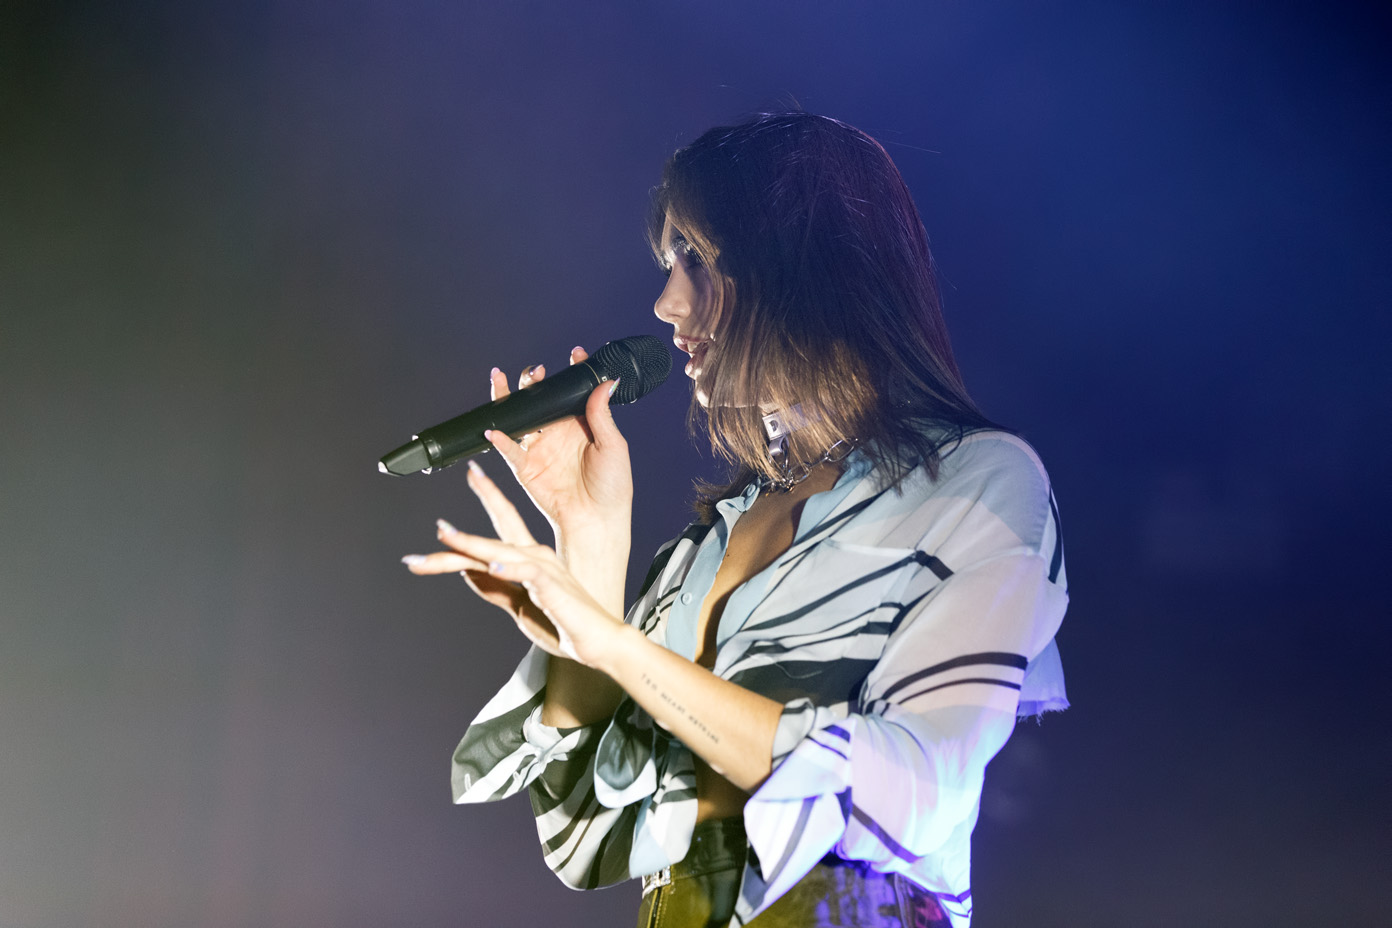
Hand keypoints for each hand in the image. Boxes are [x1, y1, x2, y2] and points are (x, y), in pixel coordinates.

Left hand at [402, 460, 627, 666]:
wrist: (599, 644)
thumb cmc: (564, 626)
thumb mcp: (519, 606)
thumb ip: (494, 587)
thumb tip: (467, 571)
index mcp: (529, 559)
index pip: (500, 529)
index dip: (475, 518)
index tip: (443, 519)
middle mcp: (536, 557)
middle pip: (496, 535)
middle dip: (468, 524)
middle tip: (438, 521)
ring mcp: (545, 571)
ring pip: (503, 551)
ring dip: (473, 544)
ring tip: (447, 536)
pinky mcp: (554, 588)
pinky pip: (530, 574)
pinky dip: (510, 569)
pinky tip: (491, 566)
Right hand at [487, 348, 632, 549]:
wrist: (597, 520)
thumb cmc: (612, 487)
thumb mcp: (614, 446)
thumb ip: (602, 415)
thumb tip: (605, 383)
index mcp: (581, 424)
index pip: (572, 392)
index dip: (572, 372)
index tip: (575, 354)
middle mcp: (558, 432)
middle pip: (539, 400)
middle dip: (534, 381)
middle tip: (535, 371)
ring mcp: (540, 448)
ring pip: (518, 417)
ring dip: (508, 398)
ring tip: (499, 379)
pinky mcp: (526, 467)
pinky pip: (509, 449)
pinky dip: (499, 438)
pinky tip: (494, 428)